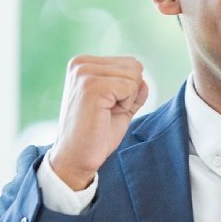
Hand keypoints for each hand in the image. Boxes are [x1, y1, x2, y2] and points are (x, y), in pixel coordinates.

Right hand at [45, 55, 149, 189]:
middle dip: (130, 93)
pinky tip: (105, 115)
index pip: (130, 63)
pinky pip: (130, 88)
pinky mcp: (92, 86)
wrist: (75, 158)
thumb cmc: (96, 135)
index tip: (106, 107)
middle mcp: (81, 63)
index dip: (129, 90)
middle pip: (134, 66)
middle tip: (107, 112)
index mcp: (84, 63)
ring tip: (104, 114)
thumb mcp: (119, 107)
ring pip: (134, 76)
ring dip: (127, 100)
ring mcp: (84, 73)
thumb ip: (132, 91)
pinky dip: (125, 106)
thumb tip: (144, 80)